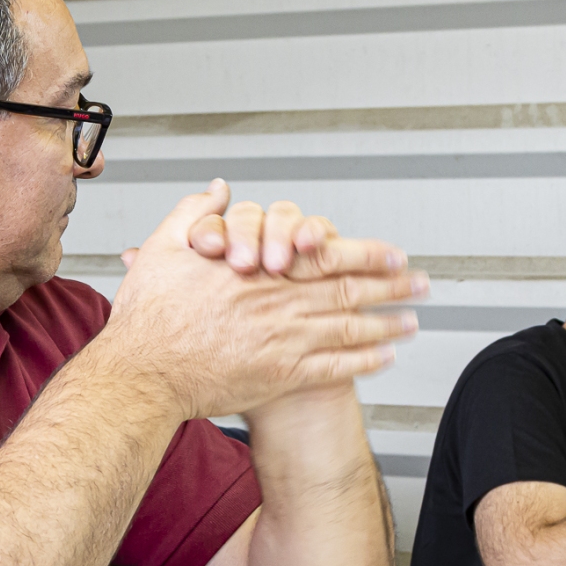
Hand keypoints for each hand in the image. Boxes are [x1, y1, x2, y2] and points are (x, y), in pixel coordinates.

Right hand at [99, 181, 424, 419]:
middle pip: (350, 291)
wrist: (142, 374)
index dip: (366, 253)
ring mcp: (284, 343)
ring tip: (412, 320)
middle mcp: (280, 305)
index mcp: (260, 272)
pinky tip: (383, 358)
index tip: (393, 252)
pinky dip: (363, 362)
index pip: (326, 255)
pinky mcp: (280, 377)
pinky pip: (334, 368)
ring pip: (350, 330)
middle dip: (393, 287)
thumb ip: (196, 213)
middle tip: (422, 283)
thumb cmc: (150, 317)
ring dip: (387, 324)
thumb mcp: (165, 248)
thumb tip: (218, 189)